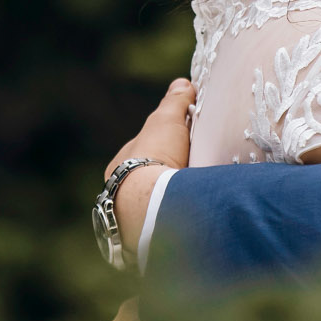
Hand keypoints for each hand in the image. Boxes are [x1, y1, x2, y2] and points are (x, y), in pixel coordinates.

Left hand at [102, 78, 194, 256]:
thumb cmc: (153, 157)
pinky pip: (164, 225)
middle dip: (168, 176)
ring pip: (155, 204)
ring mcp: (133, 216)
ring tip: (199, 198)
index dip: (162, 145)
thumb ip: (175, 102)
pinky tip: (192, 219)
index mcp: (121, 165)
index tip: (183, 144)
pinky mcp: (147, 236)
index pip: (143, 152)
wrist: (150, 203)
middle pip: (149, 180)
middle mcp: (123, 191)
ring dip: (172, 201)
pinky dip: (177, 220)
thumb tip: (182, 84)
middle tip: (194, 172)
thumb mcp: (166, 120)